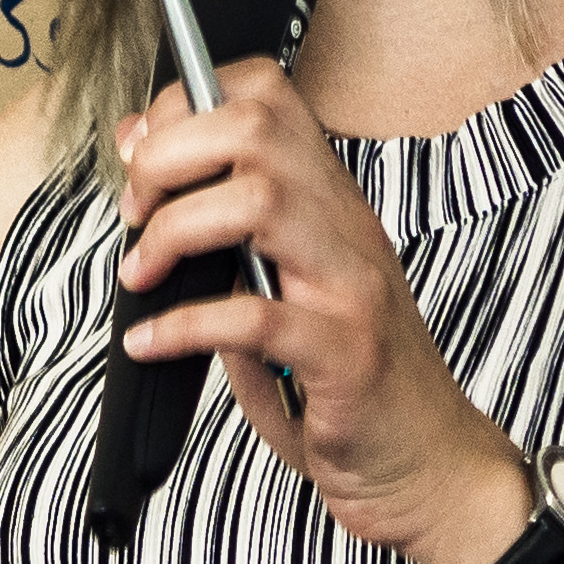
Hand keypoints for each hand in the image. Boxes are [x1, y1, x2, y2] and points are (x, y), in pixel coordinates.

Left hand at [111, 62, 528, 563]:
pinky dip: (187, 324)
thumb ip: (225, 242)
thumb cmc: (345, 381)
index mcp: (327, 205)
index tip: (138, 153)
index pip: (266, 97)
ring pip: (261, 201)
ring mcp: (352, 288)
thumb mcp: (279, 290)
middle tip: (135, 211)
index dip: (186, 105)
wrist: (428, 466)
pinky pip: (256, 317)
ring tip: (142, 273)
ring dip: (175, 230)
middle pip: (256, 131)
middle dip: (171, 156)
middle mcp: (346, 230)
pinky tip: (153, 341)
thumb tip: (145, 189)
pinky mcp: (348, 356)